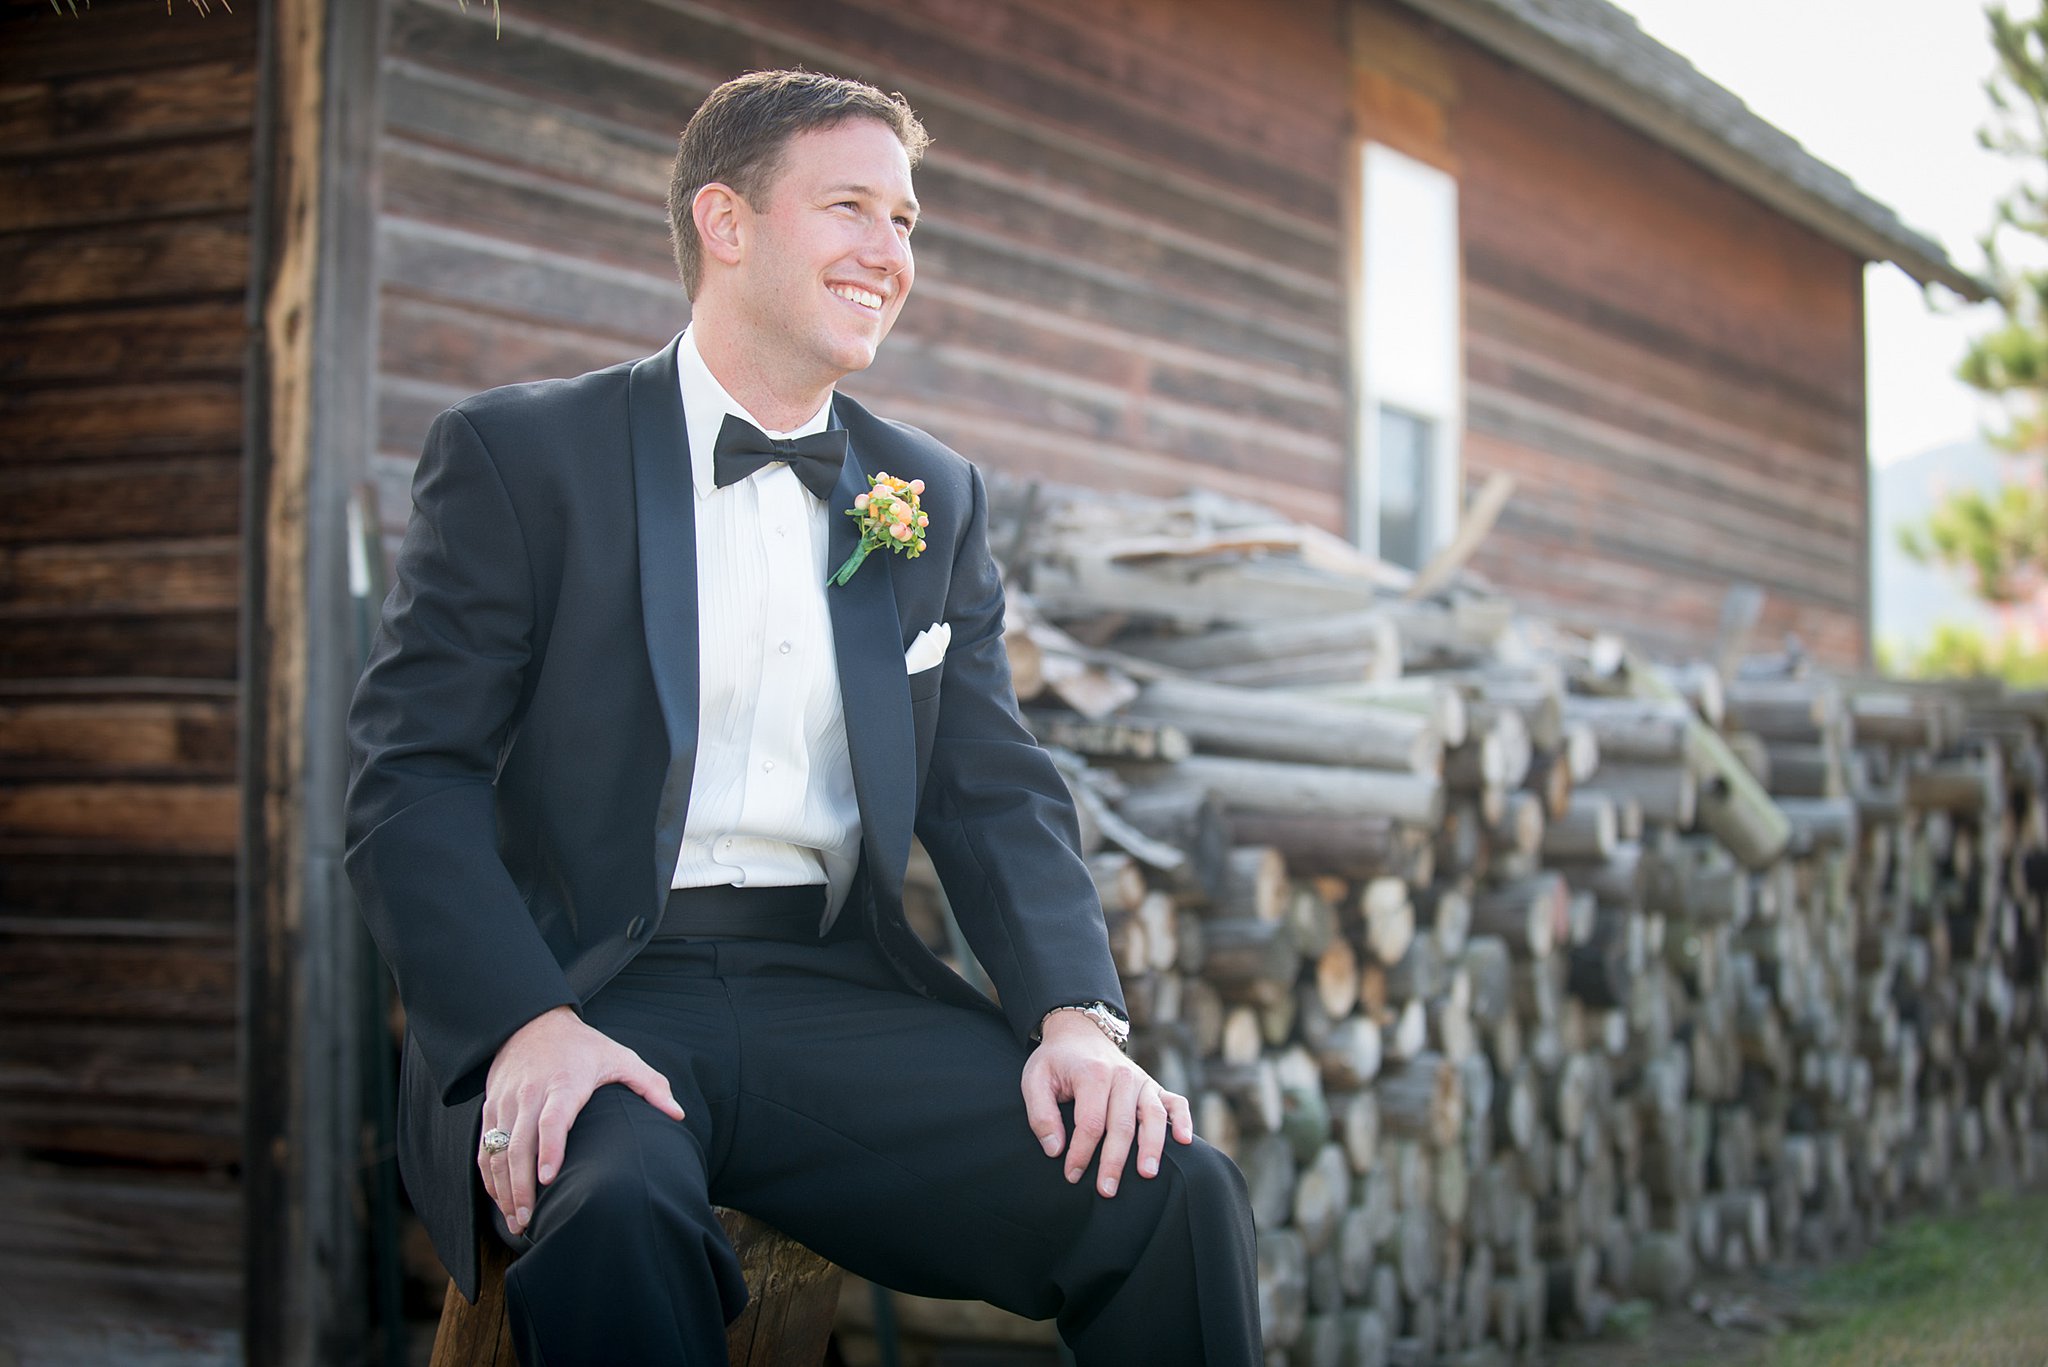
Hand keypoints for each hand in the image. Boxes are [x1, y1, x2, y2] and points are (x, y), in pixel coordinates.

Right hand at [479, 1005, 684, 1235]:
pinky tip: (499, 1199)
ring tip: (515, 1220)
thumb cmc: (583, 1047)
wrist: (532, 1023)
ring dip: (502, 1188)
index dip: (550, 1149)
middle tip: (528, 1220)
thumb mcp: (620, 1057)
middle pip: (519, 1143)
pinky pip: (484, 1147)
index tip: (549, 1179)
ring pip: (496, 1150)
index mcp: (564, 1082)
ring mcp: (507, 1101)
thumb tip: (677, 1114)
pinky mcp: (491, 1107)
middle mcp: (531, 1093)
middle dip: (521, 1185)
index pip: (553, 1118)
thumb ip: (650, 1084)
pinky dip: (489, 1176)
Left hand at [1021, 1010, 1192, 1197]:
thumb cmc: (1056, 1061)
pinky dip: (1182, 1120)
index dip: (1081, 1153)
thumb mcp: (1035, 1080)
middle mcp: (1122, 1076)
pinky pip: (1175, 1102)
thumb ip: (1041, 1114)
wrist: (1080, 1032)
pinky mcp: (1154, 1085)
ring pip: (1152, 1116)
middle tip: (1107, 1190)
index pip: (1090, 1123)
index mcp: (1093, 1074)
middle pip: (1122, 1125)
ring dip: (1152, 1147)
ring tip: (1147, 1174)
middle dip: (1114, 1161)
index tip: (1071, 1175)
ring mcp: (1142, 1080)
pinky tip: (1184, 1141)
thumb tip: (1055, 1150)